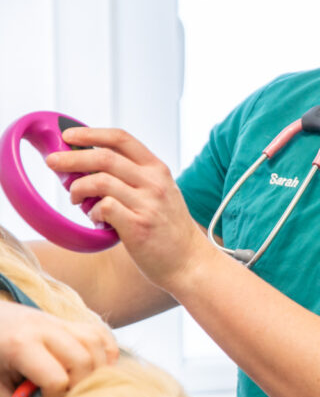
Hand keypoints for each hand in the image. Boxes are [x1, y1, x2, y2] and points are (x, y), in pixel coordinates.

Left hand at [0, 303, 117, 396]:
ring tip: (82, 385)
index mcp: (21, 345)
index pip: (56, 379)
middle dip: (80, 386)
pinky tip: (94, 370)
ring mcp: (60, 321)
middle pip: (83, 360)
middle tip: (66, 396)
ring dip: (97, 370)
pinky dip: (106, 354)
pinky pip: (101, 334)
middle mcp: (44, 328)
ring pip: (96, 344)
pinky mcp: (71, 321)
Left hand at [45, 128, 207, 291]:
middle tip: (52, 162)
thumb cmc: (168, 229)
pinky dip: (92, 212)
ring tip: (77, 200)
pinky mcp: (138, 227)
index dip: (91, 134)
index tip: (69, 136)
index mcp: (157, 169)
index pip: (121, 139)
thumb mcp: (159, 192)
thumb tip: (88, 165)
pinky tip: (96, 220)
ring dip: (79, 189)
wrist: (189, 262)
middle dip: (71, 158)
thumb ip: (133, 177)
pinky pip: (104, 208)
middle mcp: (154, 182)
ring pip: (99, 181)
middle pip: (103, 158)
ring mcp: (147, 204)